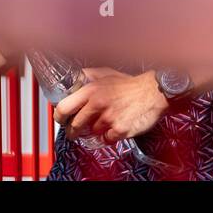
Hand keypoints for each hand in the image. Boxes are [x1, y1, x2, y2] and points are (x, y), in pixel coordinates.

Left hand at [54, 69, 168, 143]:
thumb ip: (88, 76)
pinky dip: (109, 136)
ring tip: (102, 125)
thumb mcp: (106, 73)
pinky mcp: (119, 130)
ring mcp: (108, 118)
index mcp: (91, 90)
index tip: (61, 119)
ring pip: (91, 133)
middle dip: (72, 131)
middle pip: (74, 126)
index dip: (59, 117)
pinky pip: (106, 139)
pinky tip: (114, 128)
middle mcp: (97, 104)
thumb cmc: (130, 84)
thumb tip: (73, 78)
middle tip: (74, 132)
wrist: (153, 92)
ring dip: (94, 132)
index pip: (64, 108)